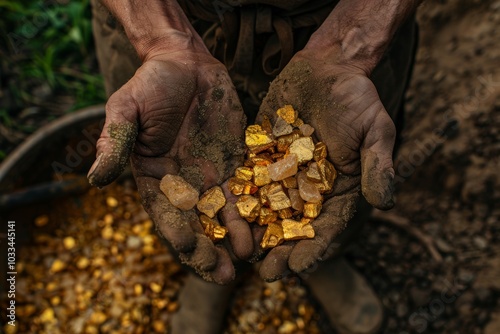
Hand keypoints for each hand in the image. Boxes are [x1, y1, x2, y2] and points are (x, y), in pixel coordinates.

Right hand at [87, 50, 252, 283]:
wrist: (185, 63)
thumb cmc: (151, 84)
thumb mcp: (126, 109)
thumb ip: (116, 142)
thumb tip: (96, 179)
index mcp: (154, 178)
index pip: (165, 213)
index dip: (178, 232)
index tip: (190, 248)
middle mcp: (183, 183)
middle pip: (197, 223)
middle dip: (210, 249)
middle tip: (224, 274)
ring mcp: (211, 175)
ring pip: (225, 213)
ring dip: (235, 236)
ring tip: (248, 257)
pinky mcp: (235, 162)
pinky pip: (247, 189)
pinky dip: (255, 210)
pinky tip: (267, 227)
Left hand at [256, 50, 395, 280]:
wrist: (329, 67)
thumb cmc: (357, 98)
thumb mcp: (375, 129)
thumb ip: (378, 166)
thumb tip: (384, 203)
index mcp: (341, 189)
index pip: (329, 226)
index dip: (315, 248)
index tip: (301, 268)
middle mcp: (311, 188)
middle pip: (296, 226)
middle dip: (282, 250)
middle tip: (268, 274)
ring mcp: (284, 173)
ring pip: (269, 210)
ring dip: (257, 233)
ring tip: (242, 254)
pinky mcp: (262, 156)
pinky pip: (250, 180)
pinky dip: (240, 199)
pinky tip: (227, 216)